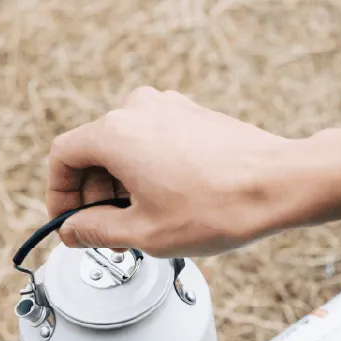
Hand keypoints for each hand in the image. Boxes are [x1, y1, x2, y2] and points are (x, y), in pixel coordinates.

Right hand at [46, 87, 340, 256]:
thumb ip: (97, 231)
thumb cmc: (219, 207)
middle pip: (95, 151)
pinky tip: (172, 203)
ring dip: (125, 185)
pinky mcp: (195, 115)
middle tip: (110, 233)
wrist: (281, 184)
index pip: (64, 157)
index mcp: (116, 132)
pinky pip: (156, 142)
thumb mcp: (146, 233)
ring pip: (127, 147)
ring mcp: (170, 108)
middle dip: (96, 195)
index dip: (59, 195)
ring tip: (146, 222)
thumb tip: (73, 229)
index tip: (70, 222)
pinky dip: (151, 171)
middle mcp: (139, 108)